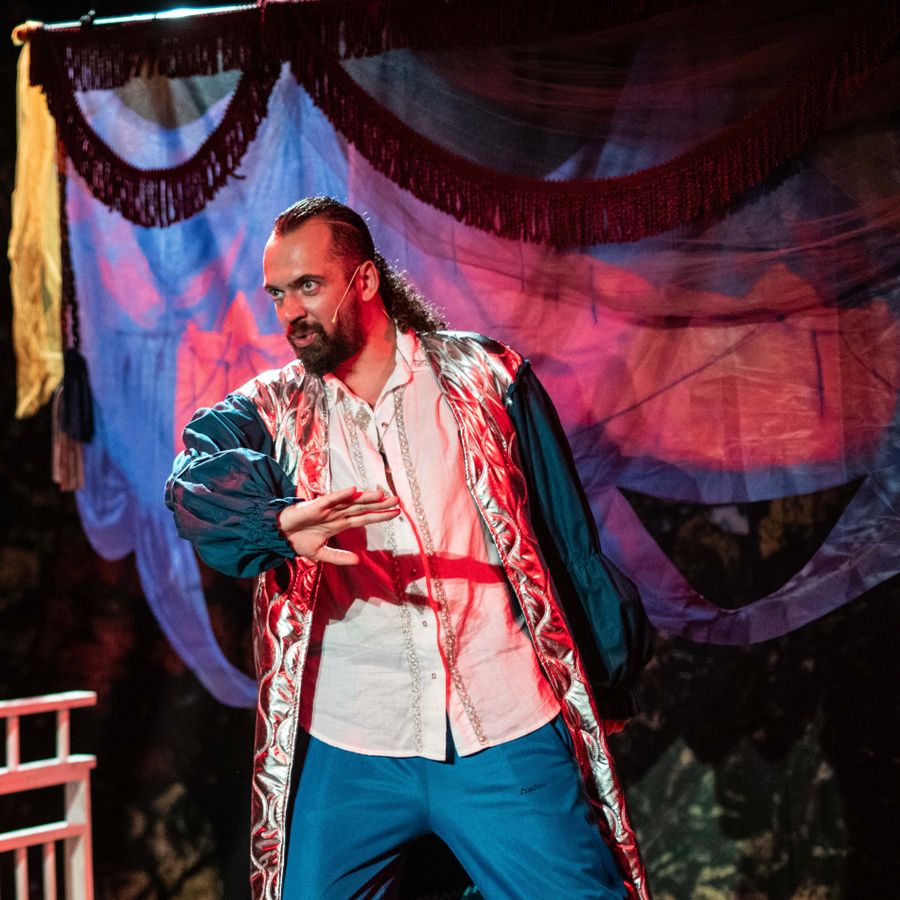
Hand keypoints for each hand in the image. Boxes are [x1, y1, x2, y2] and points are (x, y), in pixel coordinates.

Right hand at [277, 486, 399, 565]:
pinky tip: (353, 490)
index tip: (396, 513)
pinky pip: (331, 499)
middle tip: (398, 500)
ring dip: (366, 498)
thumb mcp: (321, 553)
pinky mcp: (316, 506)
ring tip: (382, 495)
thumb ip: (339, 557)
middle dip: (380, 505)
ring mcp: (328, 509)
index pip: (364, 518)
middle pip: (362, 508)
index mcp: (340, 523)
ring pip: (351, 502)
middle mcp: (337, 514)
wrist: (279, 534)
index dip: (379, 516)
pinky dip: (342, 495)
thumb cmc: (298, 540)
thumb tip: (358, 561)